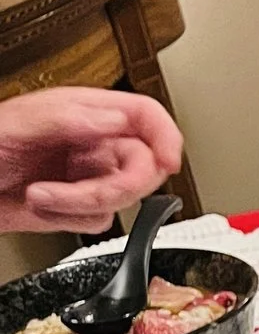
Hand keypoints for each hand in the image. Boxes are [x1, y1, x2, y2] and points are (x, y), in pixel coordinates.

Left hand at [0, 87, 182, 233]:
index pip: (147, 116)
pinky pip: (101, 221)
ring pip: (124, 200)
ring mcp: (87, 176)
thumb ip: (66, 118)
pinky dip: (72, 220)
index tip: (168, 162)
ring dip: (79, 205)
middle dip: (113, 187)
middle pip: (145, 166)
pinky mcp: (77, 206)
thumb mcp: (14, 124)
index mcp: (83, 112)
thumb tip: (115, 120)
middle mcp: (91, 143)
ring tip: (42, 194)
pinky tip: (42, 206)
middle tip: (83, 191)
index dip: (167, 137)